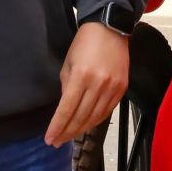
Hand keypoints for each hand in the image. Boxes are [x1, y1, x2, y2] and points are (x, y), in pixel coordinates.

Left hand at [45, 23, 129, 146]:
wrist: (110, 28)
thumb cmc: (85, 43)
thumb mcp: (68, 63)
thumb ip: (66, 87)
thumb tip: (65, 110)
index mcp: (81, 75)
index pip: (67, 109)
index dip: (57, 126)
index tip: (49, 138)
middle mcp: (99, 83)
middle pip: (81, 117)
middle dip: (67, 132)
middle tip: (57, 142)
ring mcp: (113, 87)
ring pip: (95, 117)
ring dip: (81, 130)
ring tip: (69, 137)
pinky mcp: (122, 88)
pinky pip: (107, 111)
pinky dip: (96, 121)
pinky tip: (86, 125)